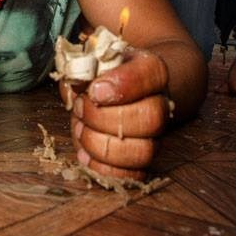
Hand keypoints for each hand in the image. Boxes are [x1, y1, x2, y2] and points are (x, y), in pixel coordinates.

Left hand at [60, 49, 169, 180]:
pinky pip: (132, 175)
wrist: (118, 92)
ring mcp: (155, 135)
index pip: (150, 74)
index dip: (121, 85)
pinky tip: (85, 154)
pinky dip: (103, 168)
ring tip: (81, 130)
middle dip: (104, 118)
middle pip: (150, 118)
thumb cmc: (102, 75)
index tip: (94, 90)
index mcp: (151, 71)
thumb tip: (74, 85)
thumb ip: (81, 68)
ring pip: (143, 151)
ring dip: (101, 145)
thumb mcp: (91, 60)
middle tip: (80, 110)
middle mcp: (160, 104)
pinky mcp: (142, 161)